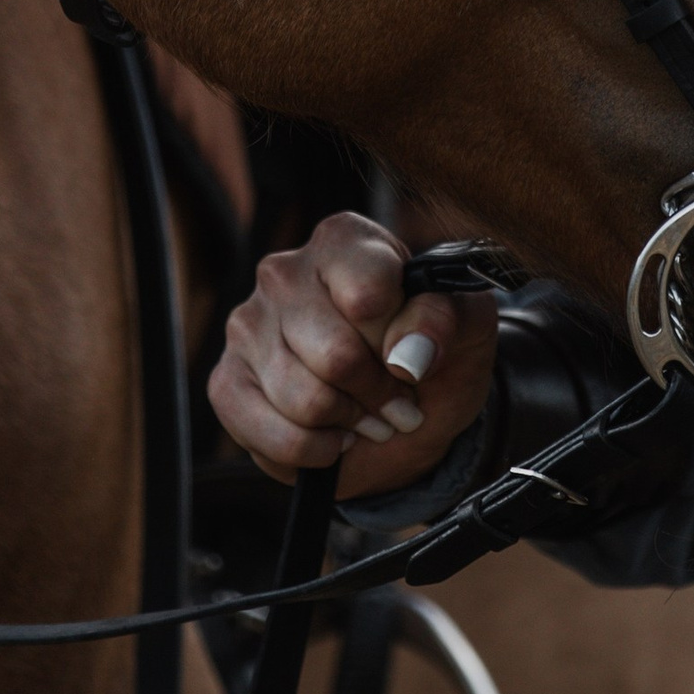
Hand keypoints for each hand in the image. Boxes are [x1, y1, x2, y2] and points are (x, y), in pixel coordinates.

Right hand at [209, 212, 499, 497]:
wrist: (405, 413)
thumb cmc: (433, 355)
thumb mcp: (465, 327)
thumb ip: (446, 319)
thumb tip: (406, 352)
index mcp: (343, 242)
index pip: (367, 292)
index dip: (401, 341)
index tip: (415, 356)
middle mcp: (284, 274)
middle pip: (336, 356)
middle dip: (379, 394)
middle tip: (397, 400)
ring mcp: (247, 327)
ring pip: (306, 400)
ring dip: (351, 424)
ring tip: (367, 416)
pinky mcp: (227, 382)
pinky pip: (274, 436)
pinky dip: (317, 451)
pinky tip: (332, 436)